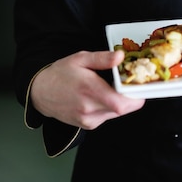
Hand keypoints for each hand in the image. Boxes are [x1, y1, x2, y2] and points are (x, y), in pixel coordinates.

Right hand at [30, 50, 144, 129]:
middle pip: (122, 109)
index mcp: (89, 90)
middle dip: (132, 97)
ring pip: (117, 114)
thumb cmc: (61, 73)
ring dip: (122, 102)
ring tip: (118, 87)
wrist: (40, 92)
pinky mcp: (87, 125)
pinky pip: (108, 116)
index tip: (141, 84)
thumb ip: (102, 58)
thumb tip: (121, 56)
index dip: (136, 96)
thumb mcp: (80, 58)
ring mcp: (88, 119)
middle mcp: (89, 109)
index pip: (121, 103)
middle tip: (133, 83)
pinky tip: (105, 95)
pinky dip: (112, 106)